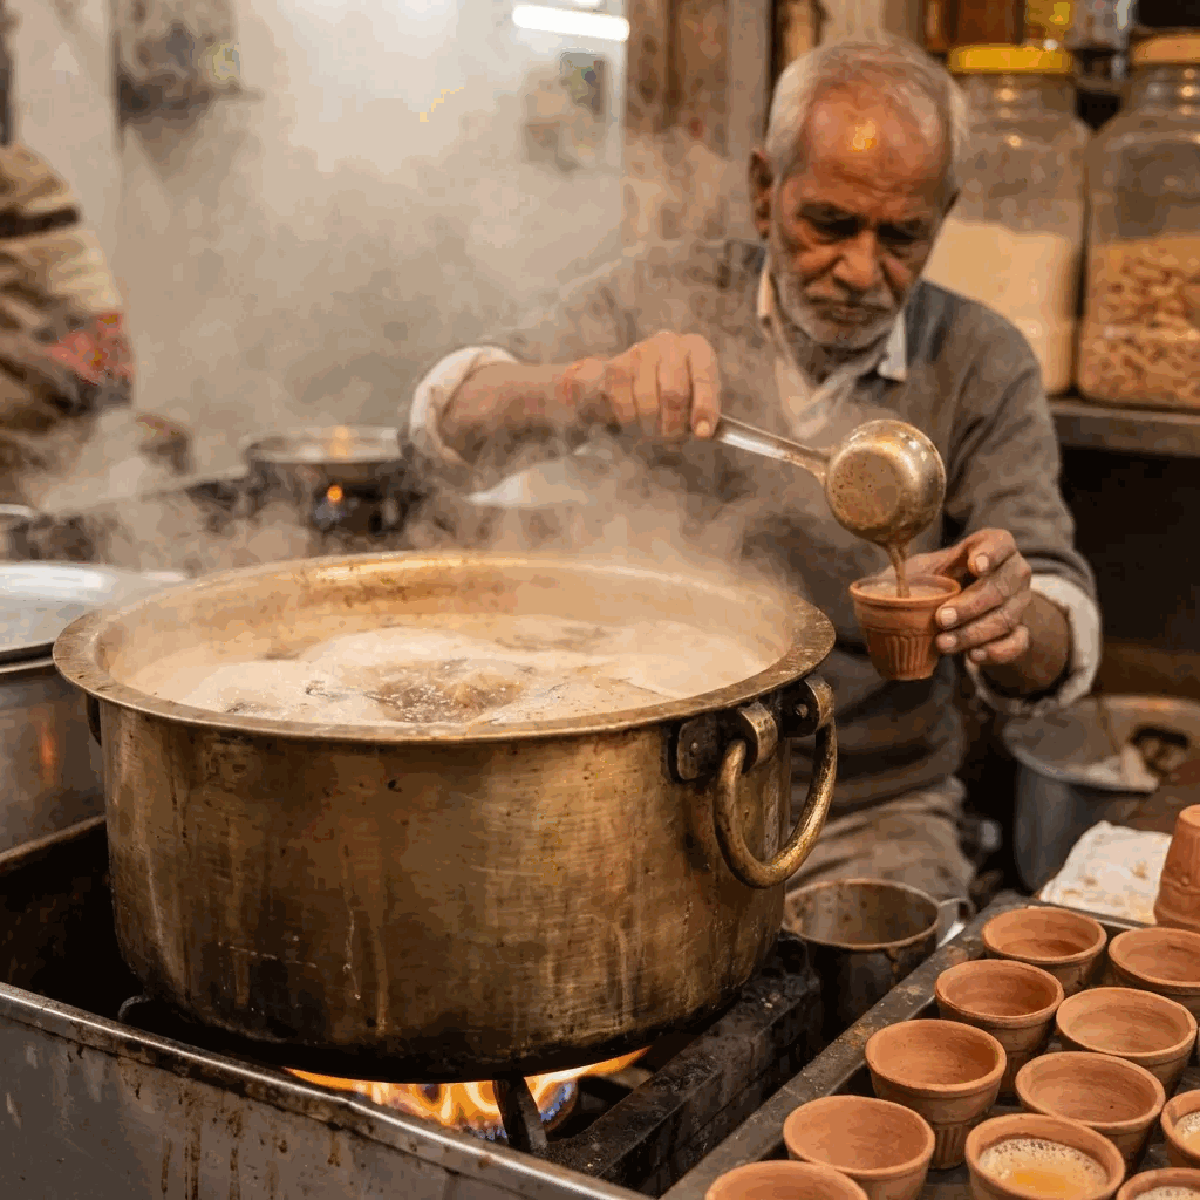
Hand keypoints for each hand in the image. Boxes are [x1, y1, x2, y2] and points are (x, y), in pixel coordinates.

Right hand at [567, 331, 720, 439]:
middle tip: (672, 441)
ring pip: (648, 403)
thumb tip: (702, 432)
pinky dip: (631, 424)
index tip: (702, 434)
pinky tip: (635, 423)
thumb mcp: (694, 398)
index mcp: (697, 348)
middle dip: (674, 426)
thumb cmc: (670, 391)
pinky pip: (625, 407)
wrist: (627, 382)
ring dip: (651, 429)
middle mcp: (670, 343)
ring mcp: (641, 352)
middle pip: (674, 393)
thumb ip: (704, 413)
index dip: (704, 408)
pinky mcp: (616, 367)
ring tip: (653, 434)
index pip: (704, 377)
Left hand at [893, 529, 1033, 666]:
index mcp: (989, 548)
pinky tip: (973, 657)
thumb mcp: (919, 573)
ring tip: (943, 644)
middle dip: (971, 605)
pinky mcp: (1019, 630)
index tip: (975, 565)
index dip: (991, 553)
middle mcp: (1012, 573)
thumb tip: (870, 589)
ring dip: (974, 633)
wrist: (958, 612)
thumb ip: (903, 575)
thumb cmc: (935, 583)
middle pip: (1002, 586)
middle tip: (941, 619)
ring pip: (1006, 617)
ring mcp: (1019, 603)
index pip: (1001, 542)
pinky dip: (996, 651)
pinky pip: (1018, 642)